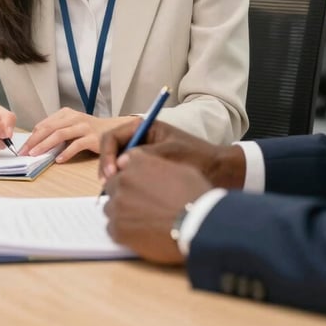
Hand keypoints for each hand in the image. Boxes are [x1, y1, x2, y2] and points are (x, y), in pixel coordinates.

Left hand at [20, 108, 135, 162]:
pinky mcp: (93, 138)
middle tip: (24, 153)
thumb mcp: (71, 125)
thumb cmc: (89, 130)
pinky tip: (58, 160)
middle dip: (34, 141)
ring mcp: (84, 127)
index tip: (22, 148)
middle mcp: (75, 117)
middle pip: (49, 128)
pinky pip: (76, 145)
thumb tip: (35, 143)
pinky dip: (66, 153)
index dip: (32, 136)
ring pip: (60, 134)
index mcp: (67, 113)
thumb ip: (56, 130)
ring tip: (35, 155)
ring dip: (45, 145)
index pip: (44, 124)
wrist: (114, 129)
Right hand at [99, 119, 246, 188]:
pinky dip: (126, 186)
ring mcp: (143, 156)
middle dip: (108, 169)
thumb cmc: (196, 156)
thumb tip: (120, 165)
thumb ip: (143, 155)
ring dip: (115, 180)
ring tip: (117, 196)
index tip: (112, 173)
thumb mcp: (168, 152)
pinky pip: (130, 177)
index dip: (107, 155)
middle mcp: (141, 139)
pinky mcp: (148, 172)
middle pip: (112, 152)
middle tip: (108, 188)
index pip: (112, 137)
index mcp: (145, 127)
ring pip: (119, 167)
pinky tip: (128, 199)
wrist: (218, 171)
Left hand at [103, 151, 212, 264]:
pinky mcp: (117, 230)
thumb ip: (154, 164)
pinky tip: (139, 231)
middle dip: (123, 190)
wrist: (196, 224)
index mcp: (137, 162)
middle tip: (141, 201)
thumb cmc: (193, 193)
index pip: (123, 162)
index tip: (139, 180)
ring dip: (122, 209)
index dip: (132, 172)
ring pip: (111, 206)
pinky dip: (122, 228)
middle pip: (113, 184)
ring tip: (142, 218)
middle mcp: (123, 181)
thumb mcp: (178, 167)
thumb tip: (143, 167)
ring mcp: (118, 206)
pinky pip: (111, 227)